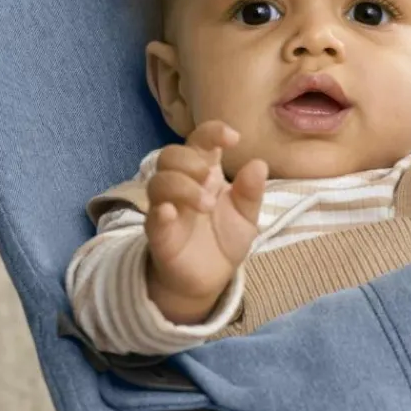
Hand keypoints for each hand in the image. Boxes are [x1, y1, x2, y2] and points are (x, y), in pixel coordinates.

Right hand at [145, 120, 267, 323]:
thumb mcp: (247, 215)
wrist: (211, 277)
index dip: (211, 132)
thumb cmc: (225, 237)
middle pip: (170, 156)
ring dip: (181, 186)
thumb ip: (251, 191)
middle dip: (189, 160)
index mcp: (205, 174)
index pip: (200, 141)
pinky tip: (171, 212)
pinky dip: (159, 212)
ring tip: (207, 204)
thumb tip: (259, 164)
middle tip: (209, 176)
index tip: (232, 137)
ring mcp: (167, 209)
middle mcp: (182, 186)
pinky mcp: (160, 236)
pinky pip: (152, 219)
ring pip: (158, 183)